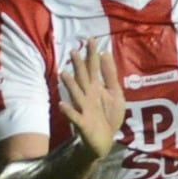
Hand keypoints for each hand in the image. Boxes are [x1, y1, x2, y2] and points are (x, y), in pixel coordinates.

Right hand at [59, 40, 124, 158]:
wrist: (104, 140)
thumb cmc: (108, 116)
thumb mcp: (115, 94)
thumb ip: (110, 75)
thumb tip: (105, 54)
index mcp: (95, 88)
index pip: (93, 67)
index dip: (92, 54)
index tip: (91, 38)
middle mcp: (87, 96)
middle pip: (82, 78)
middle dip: (78, 66)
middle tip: (73, 50)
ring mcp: (84, 108)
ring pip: (76, 94)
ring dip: (70, 85)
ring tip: (63, 74)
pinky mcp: (83, 123)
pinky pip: (74, 117)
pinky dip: (69, 111)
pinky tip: (62, 105)